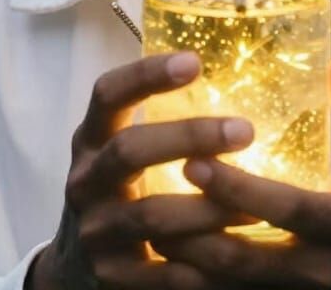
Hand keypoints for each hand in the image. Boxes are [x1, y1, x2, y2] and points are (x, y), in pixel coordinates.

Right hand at [27, 51, 256, 289]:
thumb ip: (159, 121)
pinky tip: (239, 258)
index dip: (146, 76)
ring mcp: (94, 230)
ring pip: (151, 215)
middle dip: (189, 137)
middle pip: (129, 150)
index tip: (195, 62)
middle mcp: (85, 180)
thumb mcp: (122, 148)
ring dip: (208, 209)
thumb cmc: (118, 187)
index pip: (108, 94)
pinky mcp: (110, 276)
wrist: (75, 265)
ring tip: (256, 205)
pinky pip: (162, 274)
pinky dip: (201, 267)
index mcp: (90, 138)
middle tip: (246, 131)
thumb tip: (226, 77)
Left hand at [150, 58, 330, 289]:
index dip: (236, 189)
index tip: (192, 160)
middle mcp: (320, 271)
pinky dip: (196, 282)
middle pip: (245, 258)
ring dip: (185, 260)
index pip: (285, 208)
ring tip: (147, 222)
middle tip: (151, 193)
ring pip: (229, 287)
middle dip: (193, 229)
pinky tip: (167, 257)